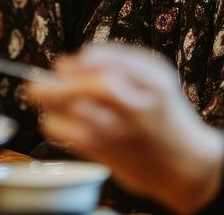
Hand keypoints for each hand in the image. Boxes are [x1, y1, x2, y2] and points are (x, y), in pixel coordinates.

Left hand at [26, 43, 223, 213]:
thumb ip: (121, 59)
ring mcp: (120, 129)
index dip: (78, 61)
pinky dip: (54, 123)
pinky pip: (66, 133)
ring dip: (51, 100)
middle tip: (38, 82)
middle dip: (58, 80)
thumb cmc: (165, 113)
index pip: (105, 60)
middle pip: (87, 84)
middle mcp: (138, 104)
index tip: (65, 64)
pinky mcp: (105, 152)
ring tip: (47, 99)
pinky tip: (59, 119)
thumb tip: (78, 59)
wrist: (185, 163)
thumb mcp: (157, 75)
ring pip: (73, 107)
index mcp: (152, 79)